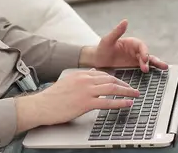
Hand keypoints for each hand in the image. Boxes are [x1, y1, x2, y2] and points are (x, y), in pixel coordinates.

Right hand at [15, 69, 138, 131]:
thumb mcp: (67, 81)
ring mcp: (86, 91)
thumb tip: (92, 72)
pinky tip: (127, 103)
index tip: (123, 83)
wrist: (42, 105)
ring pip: (112, 88)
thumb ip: (80, 77)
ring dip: (126, 91)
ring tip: (135, 94)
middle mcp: (85, 80)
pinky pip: (107, 102)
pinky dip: (120, 102)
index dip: (116, 78)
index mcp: (80, 74)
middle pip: (110, 78)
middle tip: (133, 89)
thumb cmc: (53, 97)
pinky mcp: (86, 103)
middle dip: (124, 84)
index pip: (103, 73)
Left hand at [81, 19, 167, 72]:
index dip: (144, 51)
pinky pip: (144, 68)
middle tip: (148, 68)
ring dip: (155, 64)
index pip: (141, 46)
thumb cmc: (102, 48)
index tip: (144, 58)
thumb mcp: (107, 40)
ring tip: (164, 67)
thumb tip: (125, 21)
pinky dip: (152, 70)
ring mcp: (135, 59)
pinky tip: (158, 73)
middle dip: (150, 60)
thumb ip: (117, 31)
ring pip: (148, 61)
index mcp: (130, 43)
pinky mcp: (134, 67)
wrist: (97, 60)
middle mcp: (135, 51)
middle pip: (146, 54)